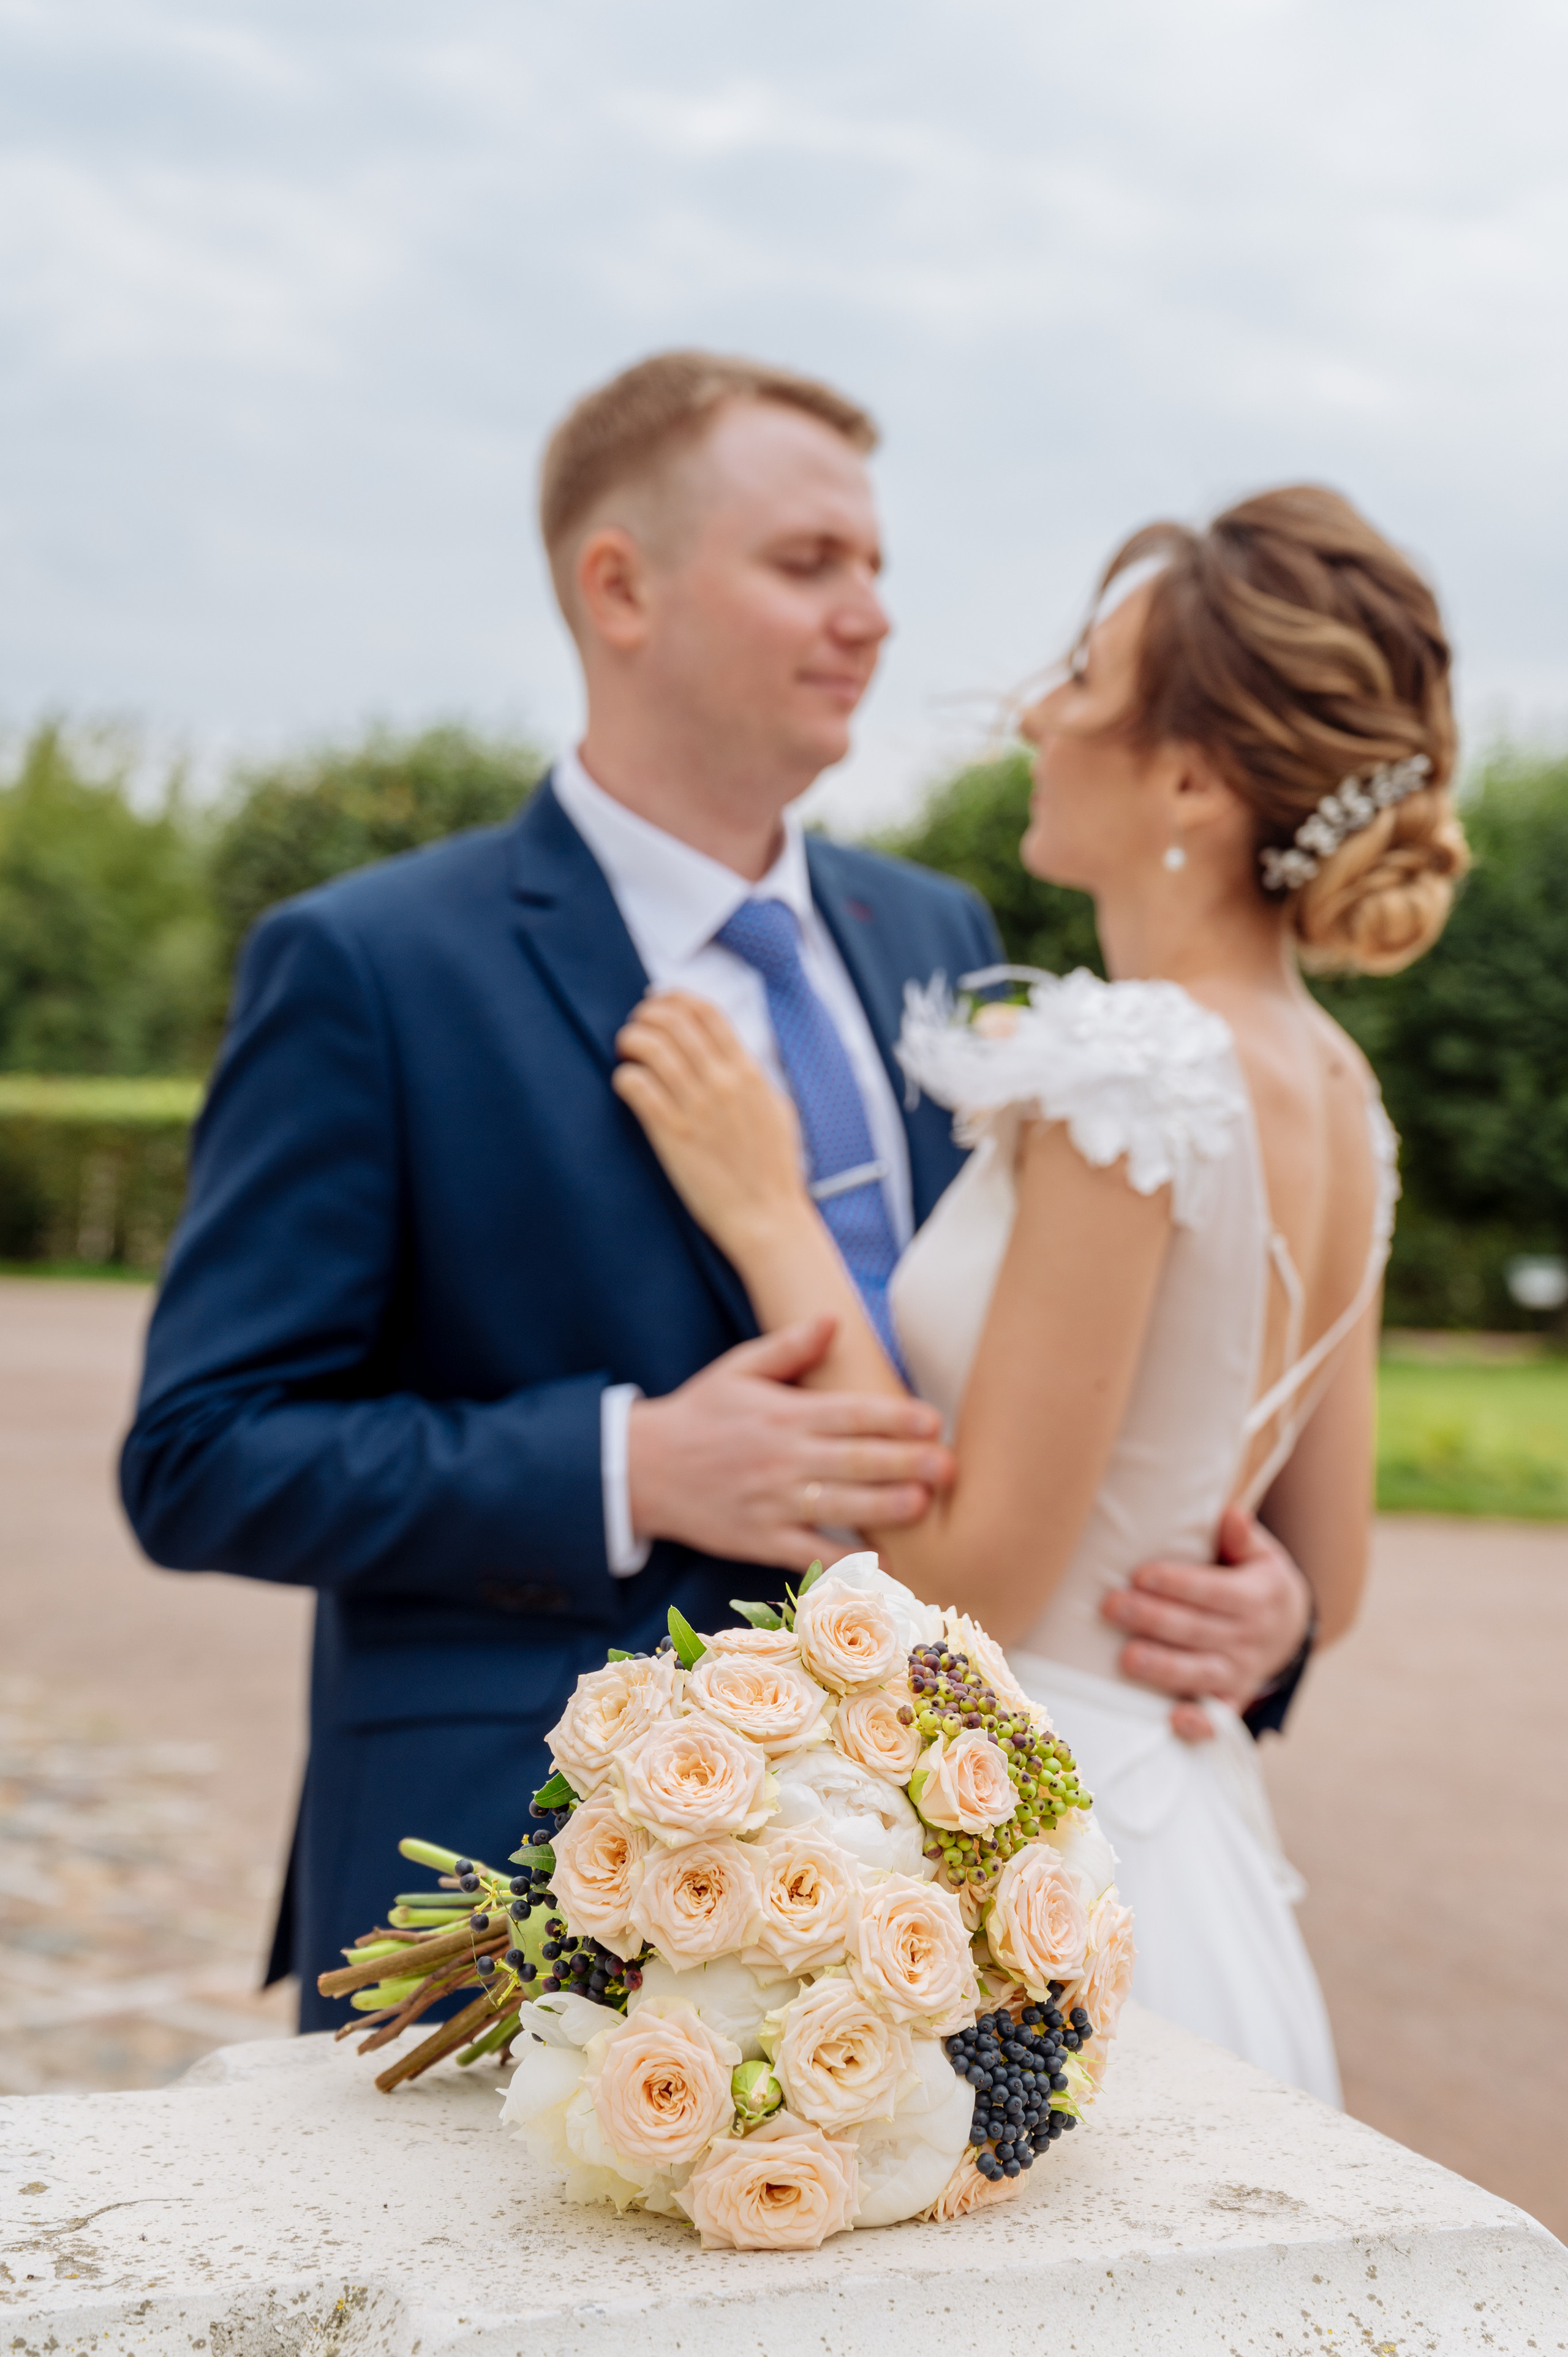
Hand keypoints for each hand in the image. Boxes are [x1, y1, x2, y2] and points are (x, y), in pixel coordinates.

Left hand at [614, 992, 804, 1254]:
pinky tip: (627, 1085)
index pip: (707, 1012)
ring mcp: (696, 1107)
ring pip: (651, 1047)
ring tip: (626, 1052)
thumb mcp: (776, 1110)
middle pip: (674, 1021)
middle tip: (636, 1029)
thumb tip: (733, 1056)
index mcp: (749, 1072)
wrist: (766, 1217)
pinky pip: (637, 1086)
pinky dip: (625, 1076)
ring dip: (631, 1040)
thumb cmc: (772, 1169)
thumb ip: (753, 1078)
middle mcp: (722, 1082)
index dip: (676, 999)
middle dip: (646, 1016)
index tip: (660, 1005)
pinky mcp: (672, 1134)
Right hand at [627, 1317, 952, 1572]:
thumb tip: (833, 1319)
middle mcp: (783, 1459)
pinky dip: (845, 1562)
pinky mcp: (760, 1540)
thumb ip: (789, 1347)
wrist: (641, 1469)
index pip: (850, 1413)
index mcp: (784, 1415)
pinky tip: (884, 1566)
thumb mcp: (737, 1370)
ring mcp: (772, 1503)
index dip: (894, 1417)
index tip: (932, 1422)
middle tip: (949, 1466)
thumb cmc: (698, 1415)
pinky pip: (810, 1555)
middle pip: (856, 1460)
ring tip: (925, 1506)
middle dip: (907, 1463)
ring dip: (886, 1507)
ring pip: (840, 1506)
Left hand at [1101, 1504, 1312, 1742]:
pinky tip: (1171, 1720)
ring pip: (1201, 1672)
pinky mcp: (1232, 1698)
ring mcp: (1241, 1672)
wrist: (1289, 1628)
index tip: (1141, 1574)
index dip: (1179, 1584)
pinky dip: (1198, 1722)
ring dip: (1163, 1668)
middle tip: (1111, 1606)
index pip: (1215, 1591)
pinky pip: (1218, 1716)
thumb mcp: (1261, 1554)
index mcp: (1257, 1596)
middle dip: (1153, 1619)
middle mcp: (1251, 1637)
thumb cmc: (1256, 1579)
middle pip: (1198, 1630)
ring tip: (1127, 1658)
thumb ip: (1242, 1537)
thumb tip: (1230, 1515)